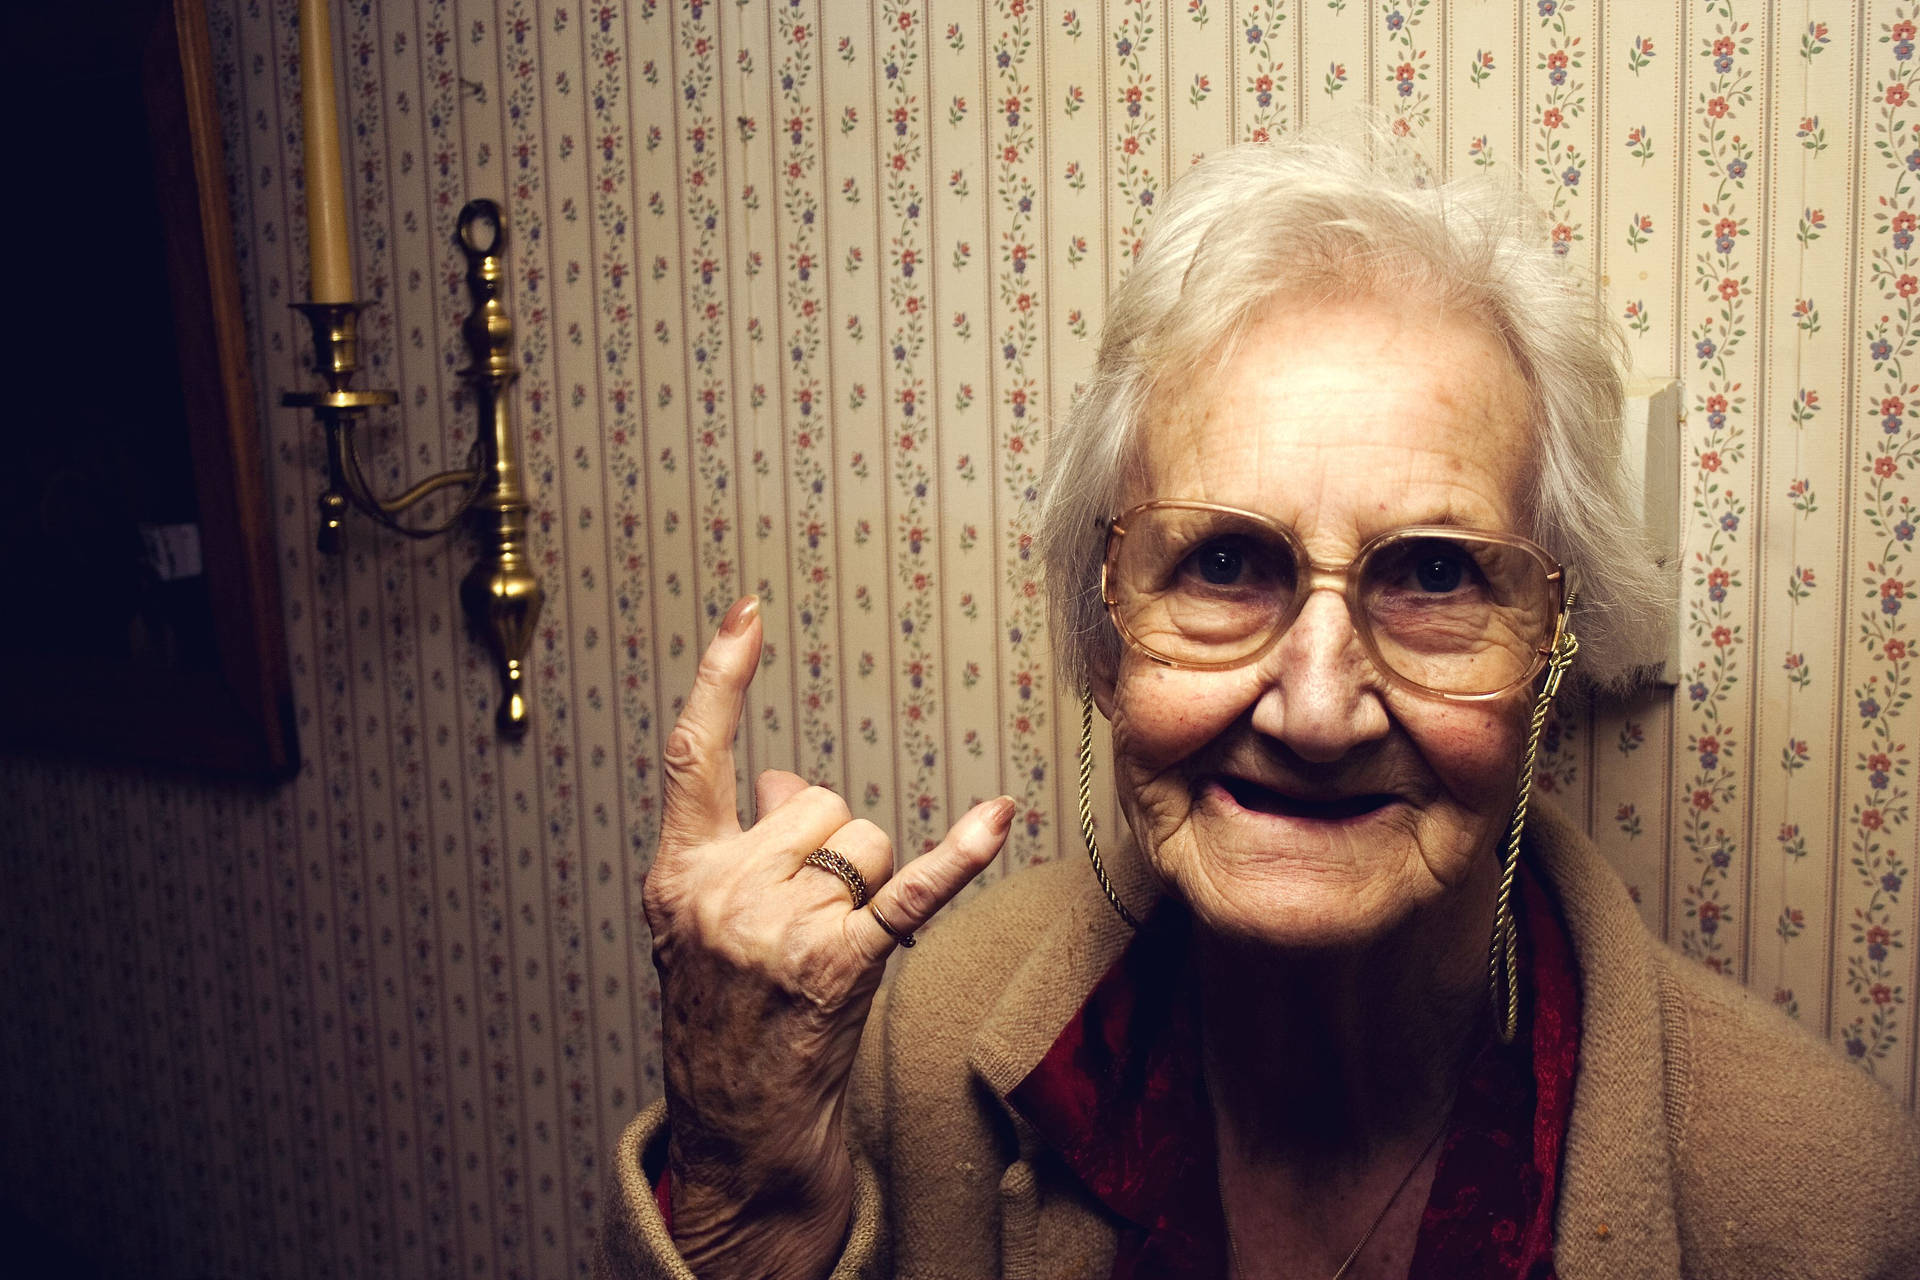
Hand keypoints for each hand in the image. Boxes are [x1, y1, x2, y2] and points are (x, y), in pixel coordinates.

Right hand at [642, 596, 1013, 1278]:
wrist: (739, 1128)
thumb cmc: (729, 1016)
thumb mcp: (707, 920)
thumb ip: (740, 839)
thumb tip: (779, 778)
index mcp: (679, 871)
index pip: (692, 754)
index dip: (718, 677)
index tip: (745, 613)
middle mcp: (720, 892)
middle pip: (817, 801)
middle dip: (830, 846)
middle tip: (809, 918)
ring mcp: (775, 930)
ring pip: (865, 841)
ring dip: (868, 882)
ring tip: (831, 946)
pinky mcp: (837, 967)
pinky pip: (909, 890)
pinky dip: (958, 854)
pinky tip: (997, 814)